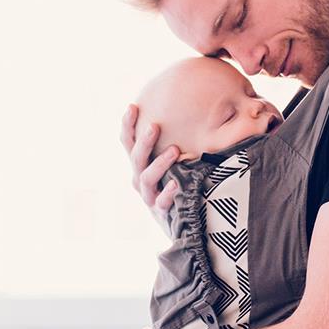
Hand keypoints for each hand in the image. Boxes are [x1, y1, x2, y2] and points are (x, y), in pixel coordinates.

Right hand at [121, 103, 180, 218]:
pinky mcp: (160, 212)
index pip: (128, 141)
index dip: (128, 125)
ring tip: (174, 150)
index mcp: (140, 163)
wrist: (181, 222)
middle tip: (154, 126)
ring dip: (159, 163)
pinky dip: (167, 192)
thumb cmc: (178, 181)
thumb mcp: (174, 160)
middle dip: (144, 142)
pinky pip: (162, 202)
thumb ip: (177, 138)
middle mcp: (140, 178)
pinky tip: (175, 184)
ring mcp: (149, 196)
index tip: (133, 106)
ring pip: (147, 178)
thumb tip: (201, 109)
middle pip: (136, 158)